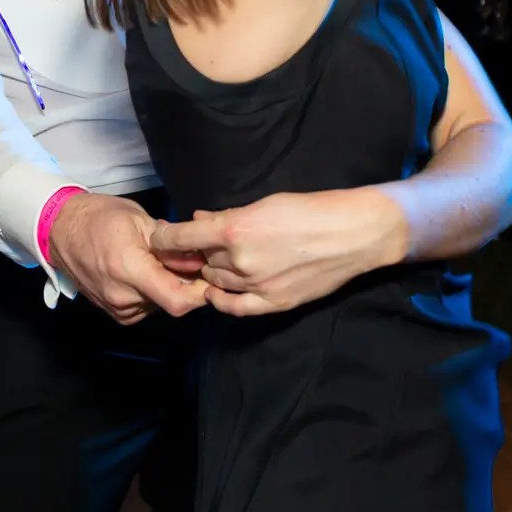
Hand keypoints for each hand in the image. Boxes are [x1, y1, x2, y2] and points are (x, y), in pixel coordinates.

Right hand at [49, 193, 209, 324]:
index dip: (200, 293)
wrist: (62, 230)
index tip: (210, 277)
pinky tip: (146, 271)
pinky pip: (146, 306)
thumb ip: (173, 245)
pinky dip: (154, 292)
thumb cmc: (101, 218)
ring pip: (160, 304)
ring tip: (159, 261)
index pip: (177, 299)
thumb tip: (200, 261)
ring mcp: (117, 308)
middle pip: (172, 302)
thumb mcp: (142, 221)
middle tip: (187, 259)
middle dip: (186, 283)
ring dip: (169, 287)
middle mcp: (123, 296)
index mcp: (130, 269)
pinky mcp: (115, 312)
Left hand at [146, 189, 408, 317]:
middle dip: (197, 253)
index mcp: (235, 230)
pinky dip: (221, 299)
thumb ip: (227, 216)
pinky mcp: (273, 303)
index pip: (181, 238)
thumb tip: (198, 219)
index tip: (158, 237)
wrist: (353, 235)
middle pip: (200, 260)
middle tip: (201, 246)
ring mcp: (256, 286)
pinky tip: (220, 291)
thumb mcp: (264, 204)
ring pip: (215, 282)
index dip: (164, 237)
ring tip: (220, 262)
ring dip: (212, 272)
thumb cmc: (310, 210)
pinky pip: (234, 308)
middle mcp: (240, 261)